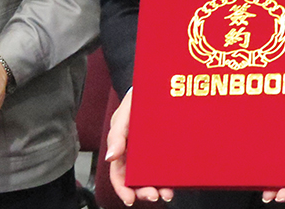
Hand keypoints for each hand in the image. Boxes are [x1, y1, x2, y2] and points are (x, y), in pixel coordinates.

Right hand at [105, 88, 173, 204]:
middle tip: (154, 195)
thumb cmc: (135, 100)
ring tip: (166, 193)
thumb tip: (110, 157)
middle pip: (135, 180)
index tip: (130, 198)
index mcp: (121, 148)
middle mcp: (135, 154)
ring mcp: (151, 153)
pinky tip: (174, 182)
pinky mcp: (165, 150)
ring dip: (157, 188)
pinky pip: (166, 168)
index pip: (118, 173)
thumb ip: (116, 135)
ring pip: (151, 177)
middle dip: (143, 191)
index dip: (122, 188)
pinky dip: (169, 178)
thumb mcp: (123, 115)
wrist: (156, 86)